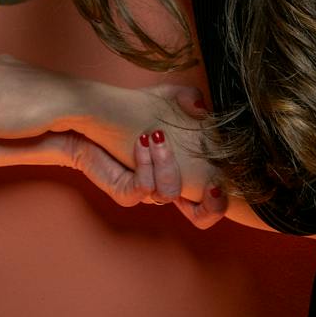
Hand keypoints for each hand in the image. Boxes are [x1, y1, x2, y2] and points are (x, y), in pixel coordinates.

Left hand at [68, 109, 229, 229]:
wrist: (94, 119)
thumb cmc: (134, 113)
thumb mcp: (166, 99)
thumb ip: (188, 98)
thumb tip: (201, 107)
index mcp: (186, 173)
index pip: (212, 201)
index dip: (221, 199)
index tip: (221, 181)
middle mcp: (169, 188)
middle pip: (200, 217)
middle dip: (210, 206)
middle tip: (212, 185)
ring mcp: (147, 193)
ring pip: (167, 195)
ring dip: (166, 164)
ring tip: (156, 135)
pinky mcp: (125, 192)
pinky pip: (142, 188)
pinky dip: (145, 163)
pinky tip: (141, 139)